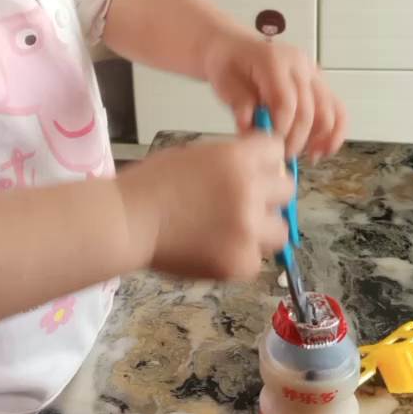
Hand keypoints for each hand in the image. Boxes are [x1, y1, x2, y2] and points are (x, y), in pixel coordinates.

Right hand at [119, 133, 292, 282]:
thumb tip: (260, 172)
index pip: (277, 150)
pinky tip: (213, 249)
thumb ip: (232, 162)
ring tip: (229, 231)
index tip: (254, 170)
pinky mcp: (240, 263)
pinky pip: (256, 260)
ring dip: (260, 230)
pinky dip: (240, 257)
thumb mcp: (197, 155)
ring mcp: (247, 230)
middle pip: (287, 190)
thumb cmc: (151, 184)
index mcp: (237, 159)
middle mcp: (250, 192)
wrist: (125, 221)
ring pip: (279, 230)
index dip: (265, 161)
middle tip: (244, 203)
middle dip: (269, 194)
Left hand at [203, 29, 346, 160]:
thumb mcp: (223, 82)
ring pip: (330, 108)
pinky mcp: (319, 81)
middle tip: (284, 156)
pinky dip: (335, 130)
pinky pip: (336, 106)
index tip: (270, 147)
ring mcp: (312, 71)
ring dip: (323, 137)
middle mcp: (299, 64)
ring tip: (312, 157)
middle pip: (309, 109)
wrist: (233, 48)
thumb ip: (239, 104)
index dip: (281, 129)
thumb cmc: (227, 65)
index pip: (285, 102)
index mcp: (274, 61)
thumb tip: (250, 128)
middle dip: (298, 139)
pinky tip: (326, 148)